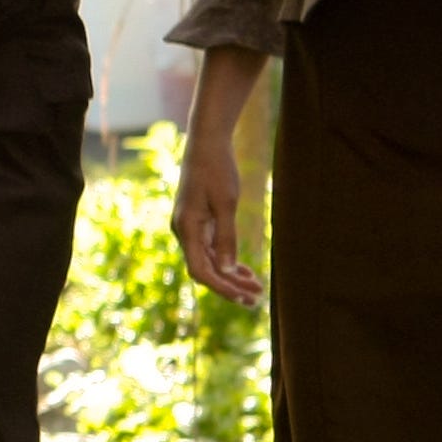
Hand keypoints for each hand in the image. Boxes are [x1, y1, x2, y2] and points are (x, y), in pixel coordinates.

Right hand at [172, 50, 267, 308]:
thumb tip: (228, 271)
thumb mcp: (226, 203)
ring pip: (210, 261)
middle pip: (205, 270)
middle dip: (230, 287)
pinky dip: (227, 260)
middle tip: (256, 299)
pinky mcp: (198, 221)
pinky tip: (244, 270)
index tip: (244, 298)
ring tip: (256, 287)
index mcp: (187, 229)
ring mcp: (190, 228)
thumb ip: (226, 237)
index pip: (201, 270)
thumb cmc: (216, 169)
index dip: (222, 288)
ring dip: (231, 276)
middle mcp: (184, 232)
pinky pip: (211, 249)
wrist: (206, 142)